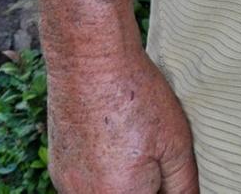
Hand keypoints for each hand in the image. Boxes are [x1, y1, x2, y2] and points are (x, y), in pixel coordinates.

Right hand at [48, 52, 198, 193]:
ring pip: (105, 192)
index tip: (164, 164)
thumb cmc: (136, 98)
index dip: (162, 186)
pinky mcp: (57, 167)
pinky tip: (112, 142)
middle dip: (144, 185)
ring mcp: (67, 184)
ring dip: (123, 182)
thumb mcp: (175, 145)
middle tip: (152, 152)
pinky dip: (102, 171)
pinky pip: (85, 183)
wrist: (89, 60)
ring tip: (133, 144)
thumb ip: (182, 185)